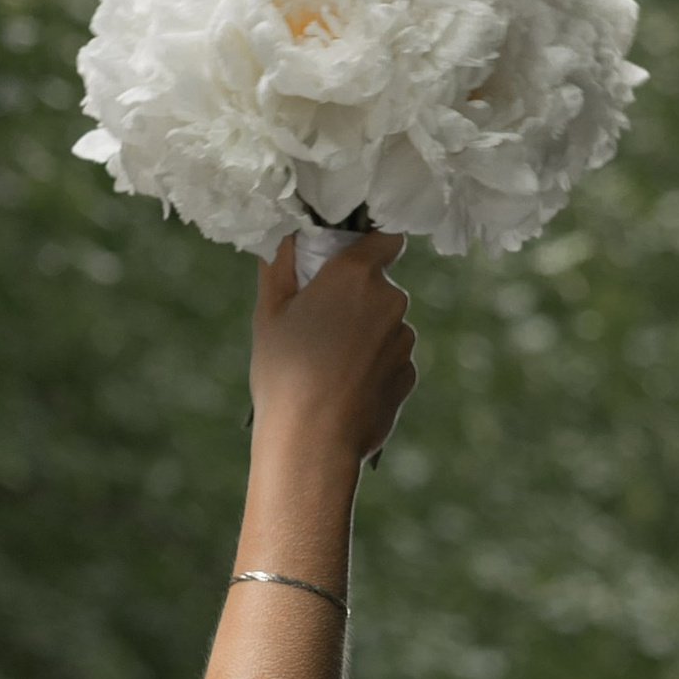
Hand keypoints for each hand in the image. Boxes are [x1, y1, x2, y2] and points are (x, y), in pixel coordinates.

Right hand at [248, 233, 416, 471]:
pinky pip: (391, 360)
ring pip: (386, 326)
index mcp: (355, 274)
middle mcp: (390, 299)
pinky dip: (374, 368)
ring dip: (366, 336)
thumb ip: (280, 264)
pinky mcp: (409, 375)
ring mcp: (404, 339)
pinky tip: (345, 390)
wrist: (314, 443)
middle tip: (321, 327)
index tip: (348, 262)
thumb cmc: (284, 374)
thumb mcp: (269, 313)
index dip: (369, 247)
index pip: (385, 237)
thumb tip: (286, 235)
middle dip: (357, 300)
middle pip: (380, 287)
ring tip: (329, 367)